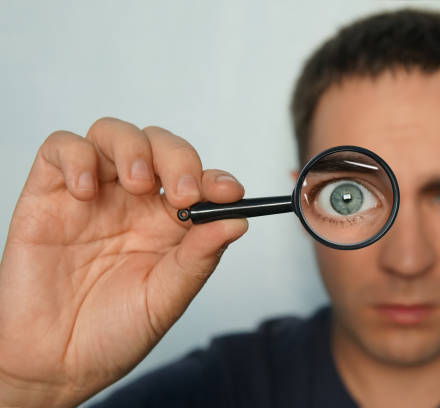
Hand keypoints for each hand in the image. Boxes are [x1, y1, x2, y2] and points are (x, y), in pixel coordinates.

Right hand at [0, 118, 247, 406]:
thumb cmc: (112, 333)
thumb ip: (199, 257)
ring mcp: (94, 194)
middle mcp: (134, 203)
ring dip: (133, 148)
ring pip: (115, 134)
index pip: (199, 180)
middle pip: (161, 147)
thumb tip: (239, 220)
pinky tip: (86, 191)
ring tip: (136, 184)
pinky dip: (77, 156)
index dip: (216, 179)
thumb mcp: (166, 299)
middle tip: (181, 193)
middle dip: (178, 159)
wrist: (52, 364)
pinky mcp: (50, 194)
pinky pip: (62, 148)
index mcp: (169, 224)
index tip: (229, 192)